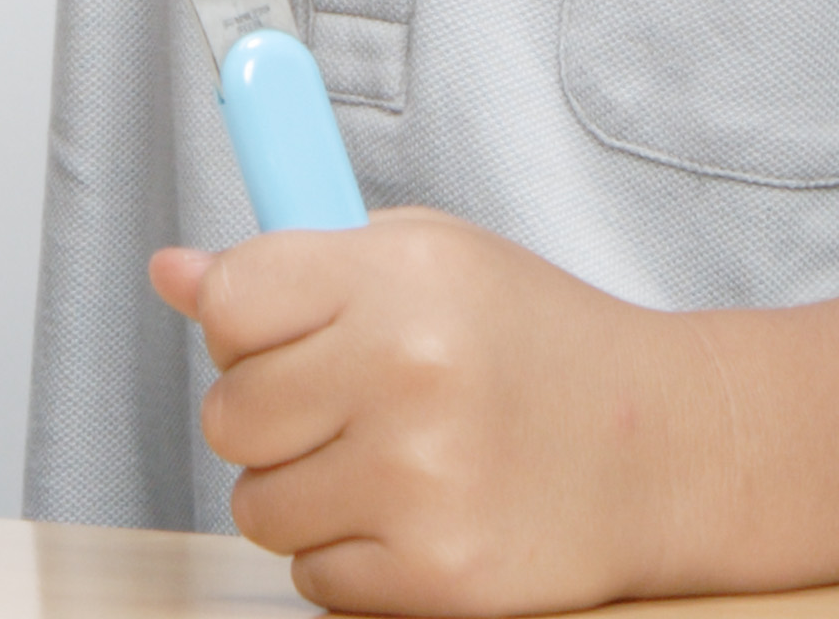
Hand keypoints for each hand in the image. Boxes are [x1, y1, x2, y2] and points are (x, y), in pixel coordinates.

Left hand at [151, 212, 718, 615]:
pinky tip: (416, 516)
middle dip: (269, 416)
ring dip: (303, 492)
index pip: (229, 304)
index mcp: (402, 277)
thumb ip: (297, 265)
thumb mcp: (430, 257)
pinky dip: (349, 559)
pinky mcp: (440, 579)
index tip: (281, 332)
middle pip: (227, 414)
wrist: (666, 448)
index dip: (240, 324)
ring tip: (388, 461)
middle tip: (345, 404)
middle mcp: (409, 373)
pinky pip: (313, 579)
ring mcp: (423, 484)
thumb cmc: (536, 342)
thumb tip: (172, 274)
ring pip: (258, 506)